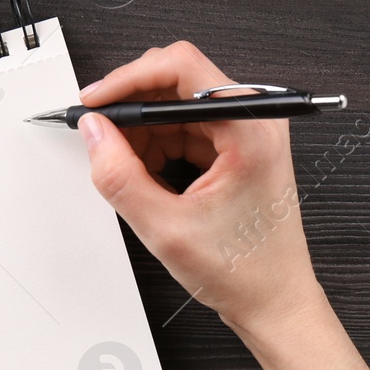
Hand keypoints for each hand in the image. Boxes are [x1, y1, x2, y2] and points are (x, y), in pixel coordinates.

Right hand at [78, 41, 327, 341]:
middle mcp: (255, 120)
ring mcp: (248, 131)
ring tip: (129, 171)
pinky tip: (147, 175)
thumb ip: (119, 177)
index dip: (128, 79)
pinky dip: (158, 144)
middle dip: (132, 108)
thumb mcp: (164, 228)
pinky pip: (186, 126)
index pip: (181, 67)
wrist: (275, 302)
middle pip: (177, 80)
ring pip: (176, 105)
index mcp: (250, 129)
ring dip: (143, 131)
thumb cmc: (245, 272)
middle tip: (101, 135)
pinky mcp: (238, 145)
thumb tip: (94, 134)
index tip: (96, 101)